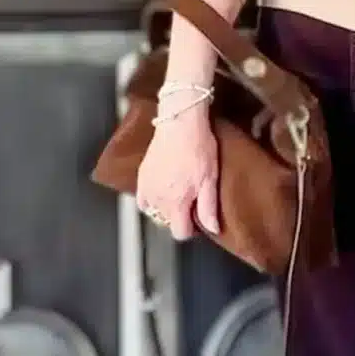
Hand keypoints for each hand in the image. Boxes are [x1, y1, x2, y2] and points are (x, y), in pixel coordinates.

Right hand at [135, 106, 220, 241]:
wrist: (180, 122)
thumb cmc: (197, 147)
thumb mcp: (209, 179)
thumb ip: (208, 207)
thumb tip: (212, 229)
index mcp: (176, 203)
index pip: (179, 233)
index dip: (191, 229)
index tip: (197, 217)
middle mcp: (158, 199)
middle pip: (167, 222)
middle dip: (179, 217)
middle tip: (191, 201)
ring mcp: (147, 188)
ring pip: (155, 211)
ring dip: (166, 208)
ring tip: (178, 194)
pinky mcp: (142, 176)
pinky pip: (143, 200)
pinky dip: (151, 200)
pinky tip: (162, 193)